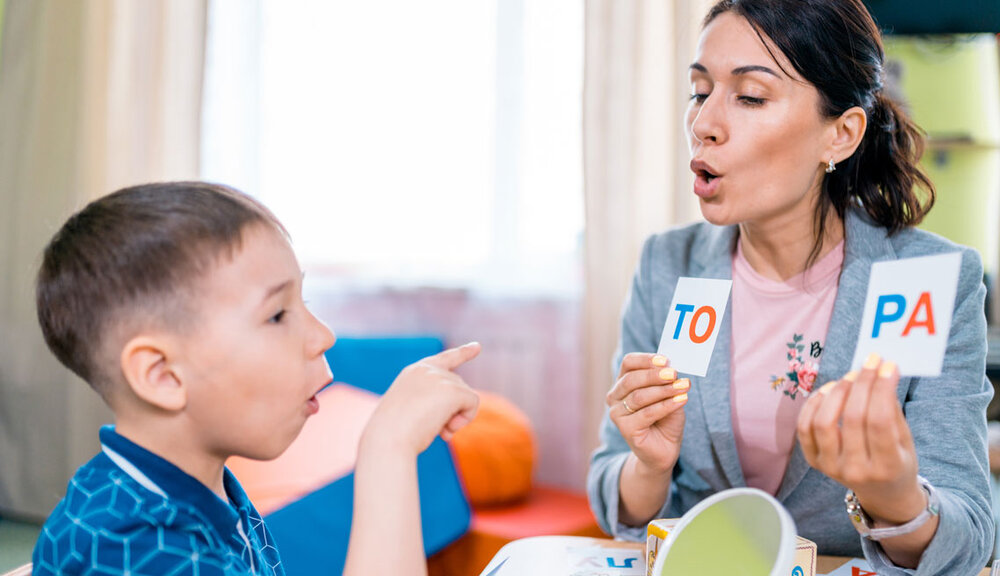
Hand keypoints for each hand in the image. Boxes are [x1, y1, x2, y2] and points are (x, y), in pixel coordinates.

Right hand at [363, 342, 480, 455]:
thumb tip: (460, 410)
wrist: (387, 440)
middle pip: (458, 386)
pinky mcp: (451, 390)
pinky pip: (473, 403)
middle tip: (437, 430)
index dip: (463, 353)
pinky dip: (466, 419)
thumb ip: (432, 402)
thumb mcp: (410, 411)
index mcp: (414, 373)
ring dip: (458, 417)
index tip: (477, 347)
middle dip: (453, 410)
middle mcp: (427, 370)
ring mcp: (439, 377)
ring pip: (467, 396)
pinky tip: (448, 430)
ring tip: (439, 431)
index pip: (444, 359)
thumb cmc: (394, 434)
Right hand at [606, 353, 689, 475]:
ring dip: (664, 390)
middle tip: (674, 373)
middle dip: (654, 375)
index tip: (665, 359)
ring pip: (639, 396)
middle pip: (631, 379)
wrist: (664, 449)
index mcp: (623, 383)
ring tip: (683, 387)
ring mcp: (617, 413)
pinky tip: (681, 401)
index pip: (628, 363)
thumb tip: (672, 369)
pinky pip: (647, 413)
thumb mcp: (669, 395)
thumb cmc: (665, 419)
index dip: (646, 359)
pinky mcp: (625, 429)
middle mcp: (615, 396)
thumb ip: (668, 382)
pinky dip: (666, 406)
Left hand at [797, 354, 924, 524]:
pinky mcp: (814, 462)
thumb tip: (880, 370)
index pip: (880, 421)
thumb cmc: (898, 461)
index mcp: (887, 467)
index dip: (881, 389)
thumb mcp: (905, 441)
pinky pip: (804, 428)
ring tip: (849, 377)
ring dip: (836, 393)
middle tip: (869, 362)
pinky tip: (828, 390)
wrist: (882, 493)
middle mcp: (856, 470)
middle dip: (862, 383)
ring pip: (823, 422)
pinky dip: (813, 404)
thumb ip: (892, 409)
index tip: (886, 365)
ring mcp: (831, 467)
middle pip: (852, 418)